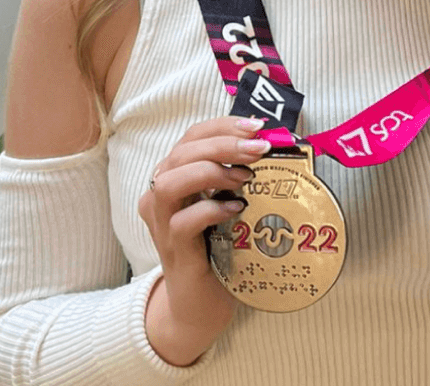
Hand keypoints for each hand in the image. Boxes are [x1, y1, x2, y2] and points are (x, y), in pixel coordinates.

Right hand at [138, 115, 271, 365]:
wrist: (197, 302)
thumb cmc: (215, 248)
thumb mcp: (224, 204)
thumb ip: (235, 177)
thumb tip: (270, 146)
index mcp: (173, 177)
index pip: (192, 137)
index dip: (223, 126)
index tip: (257, 126)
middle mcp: (160, 195)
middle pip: (182, 153)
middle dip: (224, 144)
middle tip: (259, 149)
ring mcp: (162, 223)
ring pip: (170, 183)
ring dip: (210, 172)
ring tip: (244, 178)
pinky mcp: (173, 249)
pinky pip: (184, 222)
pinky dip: (211, 209)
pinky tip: (236, 209)